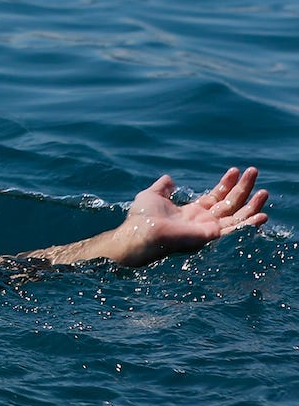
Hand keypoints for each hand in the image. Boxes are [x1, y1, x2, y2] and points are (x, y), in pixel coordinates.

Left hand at [114, 167, 268, 267]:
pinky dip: (250, 224)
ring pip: (237, 216)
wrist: (140, 232)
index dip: (226, 183)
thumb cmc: (142, 217)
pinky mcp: (211, 236)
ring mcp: (209, 229)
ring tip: (264, 191)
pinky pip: (235, 230)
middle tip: (254, 171)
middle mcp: (204, 221)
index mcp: (192, 212)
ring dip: (253, 205)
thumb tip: (169, 179)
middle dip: (243, 188)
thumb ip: (163, 188)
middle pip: (230, 203)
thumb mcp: (152, 196)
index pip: (216, 196)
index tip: (235, 170)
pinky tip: (263, 216)